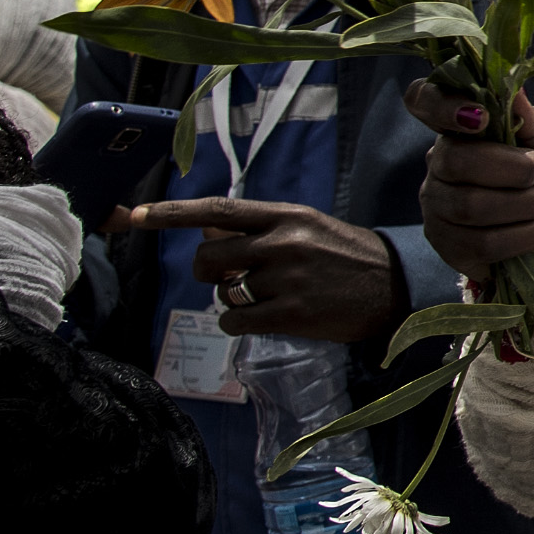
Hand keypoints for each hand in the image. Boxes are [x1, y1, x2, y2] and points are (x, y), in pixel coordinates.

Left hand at [117, 197, 405, 346]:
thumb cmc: (346, 256)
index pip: (219, 211)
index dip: (173, 214)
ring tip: (263, 297)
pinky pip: (235, 320)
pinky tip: (263, 318)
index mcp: (287, 216)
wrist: (398, 287)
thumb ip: (260, 230)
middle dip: (208, 272)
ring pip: (222, 293)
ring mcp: (288, 279)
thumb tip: (206, 234)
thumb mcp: (307, 228)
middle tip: (230, 278)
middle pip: (208, 257)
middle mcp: (284, 243)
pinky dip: (239, 322)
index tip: (136, 216)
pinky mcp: (292, 314)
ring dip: (231, 298)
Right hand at [417, 98, 533, 294]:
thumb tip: (513, 88)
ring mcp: (438, 204)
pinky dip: (519, 238)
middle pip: (454, 159)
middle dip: (512, 169)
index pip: (423, 100)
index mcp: (464, 127)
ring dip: (522, 206)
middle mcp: (441, 162)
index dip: (440, 104)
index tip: (481, 118)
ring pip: (468, 205)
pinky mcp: (448, 244)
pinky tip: (531, 233)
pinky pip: (477, 243)